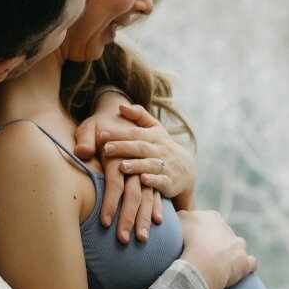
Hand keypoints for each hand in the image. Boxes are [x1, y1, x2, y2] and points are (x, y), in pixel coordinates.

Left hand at [75, 97, 197, 242]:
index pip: (135, 133)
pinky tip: (142, 179)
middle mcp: (160, 150)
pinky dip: (153, 181)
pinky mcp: (169, 182)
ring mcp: (166, 166)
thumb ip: (139, 115)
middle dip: (124, 148)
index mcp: (154, 136)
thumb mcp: (155, 128)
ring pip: (151, 164)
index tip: (102, 134)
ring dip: (137, 165)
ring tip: (121, 166)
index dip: (119, 133)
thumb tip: (120, 106)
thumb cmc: (162, 146)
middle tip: (106, 149)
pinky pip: (162, 181)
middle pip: (141, 147)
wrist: (186, 169)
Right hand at [177, 208, 256, 288]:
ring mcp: (238, 245)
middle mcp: (228, 229)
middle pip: (223, 233)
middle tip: (205, 254)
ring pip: (238, 245)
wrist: (203, 262)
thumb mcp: (179, 220)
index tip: (194, 239)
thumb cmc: (188, 240)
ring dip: (233, 252)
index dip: (202, 230)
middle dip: (217, 241)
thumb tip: (183, 216)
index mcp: (212, 217)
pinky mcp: (245, 262)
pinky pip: (251, 263)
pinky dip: (248, 266)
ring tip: (222, 263)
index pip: (209, 220)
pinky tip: (241, 271)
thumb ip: (182, 216)